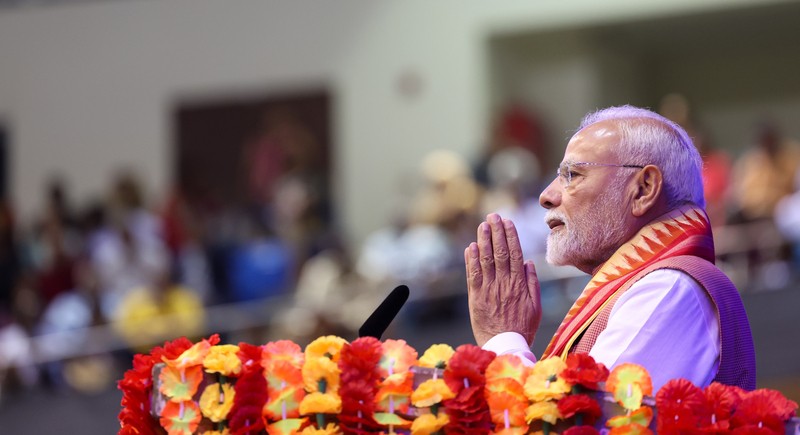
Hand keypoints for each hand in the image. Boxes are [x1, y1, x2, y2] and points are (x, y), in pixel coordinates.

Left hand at [465, 213, 541, 346]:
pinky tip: (470, 247)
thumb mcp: (536, 306)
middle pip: (499, 252)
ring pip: (485, 260)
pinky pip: (473, 275)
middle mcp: (504, 284)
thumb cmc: (523, 328)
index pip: (515, 254)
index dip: (511, 236)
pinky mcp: (476, 298)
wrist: (505, 346)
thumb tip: (528, 262)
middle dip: (496, 232)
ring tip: (482, 225)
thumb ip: (532, 283)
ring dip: (483, 241)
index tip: (508, 222)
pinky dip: (471, 260)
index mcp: (520, 284)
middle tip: (492, 216)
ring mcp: (489, 290)